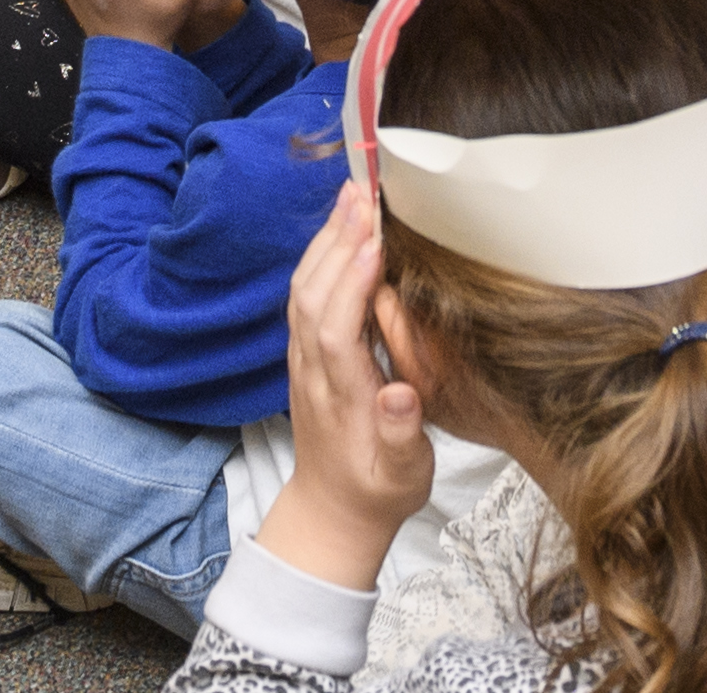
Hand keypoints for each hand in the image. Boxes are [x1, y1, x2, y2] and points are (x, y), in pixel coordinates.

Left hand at [257, 180, 436, 591]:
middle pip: (312, 299)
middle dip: (335, 244)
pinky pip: (304, 297)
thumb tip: (401, 392)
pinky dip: (320, 258)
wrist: (332, 513)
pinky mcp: (304, 357)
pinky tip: (339, 233)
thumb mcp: (404, 478)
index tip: (377, 242)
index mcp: (343, 399)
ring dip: (324, 242)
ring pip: (302, 292)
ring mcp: (303, 363)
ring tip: (351, 196)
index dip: (352, 285)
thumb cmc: (379, 491)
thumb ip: (402, 436)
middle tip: (364, 193)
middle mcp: (314, 374)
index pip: (336, 332)